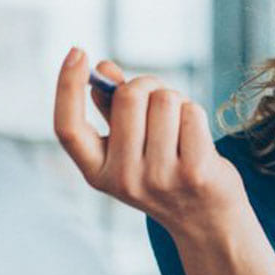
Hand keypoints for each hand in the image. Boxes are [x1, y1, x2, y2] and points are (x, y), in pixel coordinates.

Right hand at [52, 48, 248, 239]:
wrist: (208, 222)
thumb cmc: (166, 173)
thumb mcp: (130, 148)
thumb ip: (113, 110)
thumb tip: (103, 69)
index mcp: (97, 172)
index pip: (67, 128)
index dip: (66, 87)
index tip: (78, 52)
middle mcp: (123, 179)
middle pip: (129, 97)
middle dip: (148, 85)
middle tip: (159, 98)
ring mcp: (159, 179)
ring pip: (165, 100)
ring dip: (176, 102)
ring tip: (180, 127)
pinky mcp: (194, 173)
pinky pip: (192, 113)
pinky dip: (195, 113)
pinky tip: (196, 139)